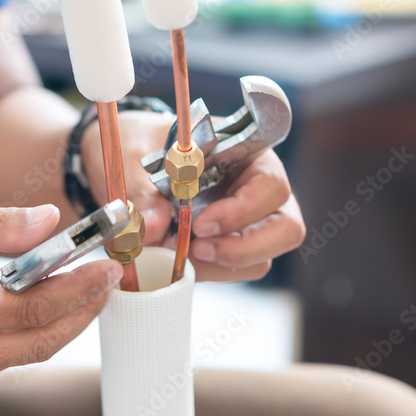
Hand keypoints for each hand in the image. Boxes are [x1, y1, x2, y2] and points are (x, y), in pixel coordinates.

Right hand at [0, 200, 121, 412]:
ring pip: (19, 357)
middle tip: (104, 281)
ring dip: (49, 324)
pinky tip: (16, 312)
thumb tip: (50, 221)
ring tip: (64, 287)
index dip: (78, 289)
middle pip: (37, 343)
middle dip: (80, 311)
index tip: (108, 267)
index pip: (30, 309)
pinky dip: (14, 341)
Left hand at [82, 111, 305, 281]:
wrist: (129, 157)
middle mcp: (258, 188)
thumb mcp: (133, 156)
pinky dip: (208, 271)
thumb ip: (142, 190)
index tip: (201, 224)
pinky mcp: (230, 245)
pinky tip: (178, 257)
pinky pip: (235, 270)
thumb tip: (153, 226)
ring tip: (180, 253)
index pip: (271, 184)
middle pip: (285, 228)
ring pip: (262, 257)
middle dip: (242, 247)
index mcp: (246, 152)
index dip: (244, 209)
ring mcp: (249, 220)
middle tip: (198, 249)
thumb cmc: (142, 144)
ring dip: (222, 264)